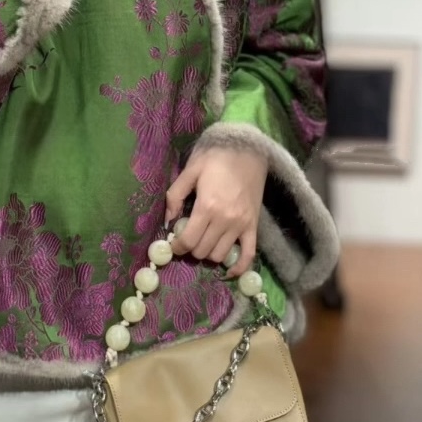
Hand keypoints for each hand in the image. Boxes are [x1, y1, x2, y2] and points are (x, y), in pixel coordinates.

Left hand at [165, 147, 267, 276]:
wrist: (249, 149)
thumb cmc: (216, 157)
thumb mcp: (190, 171)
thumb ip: (175, 196)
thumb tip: (167, 221)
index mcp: (207, 207)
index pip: (188, 240)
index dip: (177, 247)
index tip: (173, 244)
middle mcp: (225, 220)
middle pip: (202, 251)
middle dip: (191, 249)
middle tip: (187, 240)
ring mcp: (241, 224)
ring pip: (220, 255)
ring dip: (208, 253)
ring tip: (204, 243)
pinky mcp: (253, 226)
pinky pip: (248, 254)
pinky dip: (239, 267)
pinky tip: (229, 272)